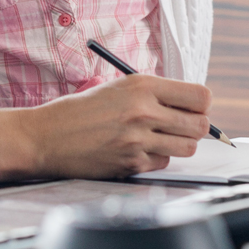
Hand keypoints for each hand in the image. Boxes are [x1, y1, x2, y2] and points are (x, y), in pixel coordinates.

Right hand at [0, 74, 211, 181]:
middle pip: (200, 124)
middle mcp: (144, 110)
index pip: (200, 96)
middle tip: (181, 126)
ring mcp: (138, 139)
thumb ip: (153, 93)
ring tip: (160, 138)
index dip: (201, 104)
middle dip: (195, 127)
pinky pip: (163, 163)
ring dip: (178, 144)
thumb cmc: (79, 110)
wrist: (46, 136)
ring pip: (187, 147)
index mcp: (142, 85)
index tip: (194, 108)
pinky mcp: (131, 163)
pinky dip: (155, 158)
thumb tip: (190, 105)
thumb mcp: (118, 87)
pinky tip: (136, 150)